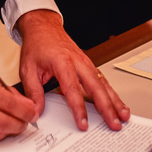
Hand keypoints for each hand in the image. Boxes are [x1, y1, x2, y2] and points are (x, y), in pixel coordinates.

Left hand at [16, 10, 130, 130]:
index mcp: (62, 62)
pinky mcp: (89, 65)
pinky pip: (103, 80)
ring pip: (104, 83)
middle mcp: (78, 62)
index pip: (72, 89)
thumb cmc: (37, 45)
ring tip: (124, 116)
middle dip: (107, 107)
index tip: (83, 124)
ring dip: (115, 101)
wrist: (44, 27)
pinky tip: (118, 104)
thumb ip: (33, 92)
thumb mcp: (28, 69)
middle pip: (96, 87)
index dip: (79, 108)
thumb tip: (37, 112)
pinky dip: (112, 93)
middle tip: (115, 124)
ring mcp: (86, 62)